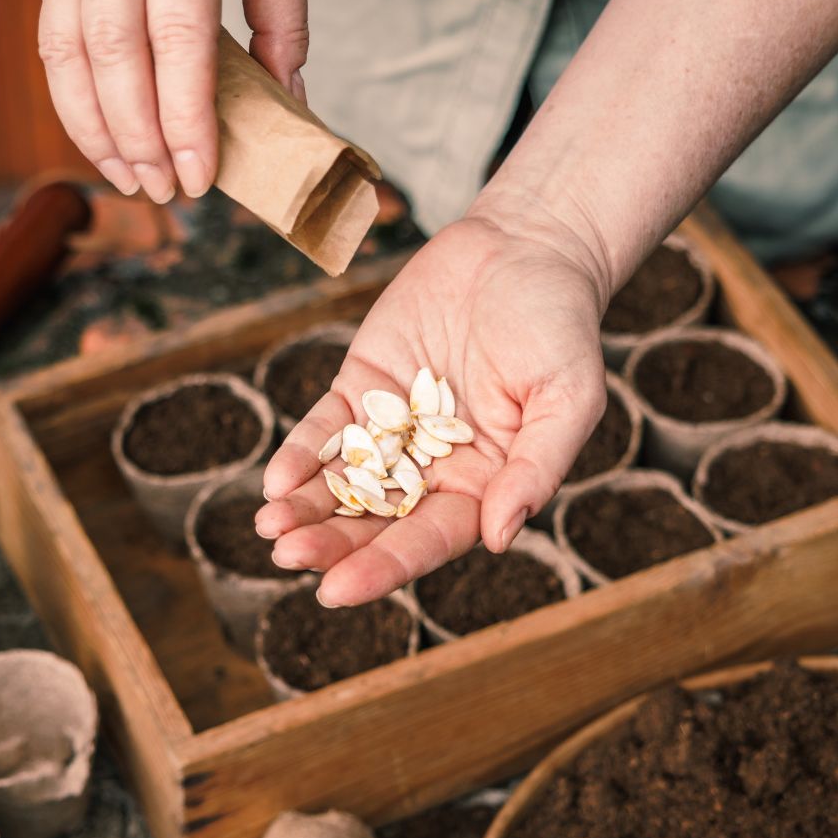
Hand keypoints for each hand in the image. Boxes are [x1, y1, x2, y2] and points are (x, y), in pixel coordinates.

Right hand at [33, 0, 307, 202]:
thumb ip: (279, 9)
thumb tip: (286, 101)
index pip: (179, 34)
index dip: (186, 115)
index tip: (201, 176)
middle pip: (113, 51)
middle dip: (138, 135)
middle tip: (165, 193)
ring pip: (64, 49)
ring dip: (94, 128)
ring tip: (130, 179)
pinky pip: (49, 35)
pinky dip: (73, 96)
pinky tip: (102, 136)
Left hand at [255, 205, 611, 606]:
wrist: (525, 247)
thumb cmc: (561, 326)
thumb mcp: (568, 397)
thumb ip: (536, 468)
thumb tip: (500, 538)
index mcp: (484, 486)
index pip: (427, 540)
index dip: (383, 567)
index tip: (336, 590)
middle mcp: (433, 469)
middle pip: (374, 521)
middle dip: (330, 542)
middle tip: (287, 556)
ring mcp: (393, 429)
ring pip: (341, 482)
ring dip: (304, 508)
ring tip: (268, 528)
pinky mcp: (362, 387)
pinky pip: (326, 430)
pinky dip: (300, 454)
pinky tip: (276, 480)